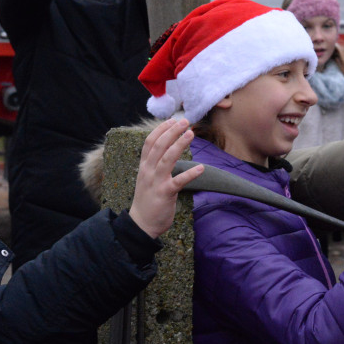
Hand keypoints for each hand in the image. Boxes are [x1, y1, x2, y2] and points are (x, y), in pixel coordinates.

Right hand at [128, 118, 202, 237]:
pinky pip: (179, 181)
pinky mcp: (165, 194)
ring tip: (191, 134)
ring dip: (179, 145)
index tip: (172, 120)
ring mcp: (156, 182)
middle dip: (172, 132)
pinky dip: (190, 174)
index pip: (150, 142)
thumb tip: (167, 150)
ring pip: (167, 159)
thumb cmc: (148, 200)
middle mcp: (148, 171)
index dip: (161, 130)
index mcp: (144, 167)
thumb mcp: (147, 178)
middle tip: (185, 121)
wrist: (141, 224)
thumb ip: (155, 165)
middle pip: (159, 146)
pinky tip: (201, 168)